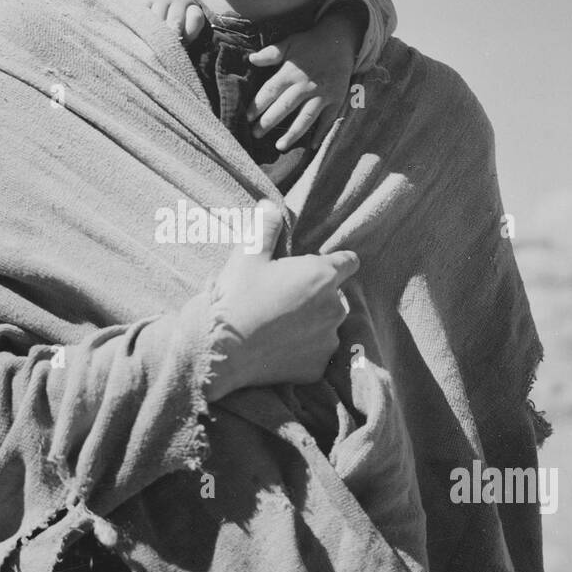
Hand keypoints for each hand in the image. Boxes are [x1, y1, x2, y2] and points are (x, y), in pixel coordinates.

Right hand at [206, 201, 358, 399]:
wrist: (221, 350)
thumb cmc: (236, 298)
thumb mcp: (247, 255)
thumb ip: (265, 227)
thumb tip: (270, 204)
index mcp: (321, 276)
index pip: (349, 262)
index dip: (336, 263)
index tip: (321, 268)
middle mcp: (334, 308)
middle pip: (336, 296)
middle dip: (318, 295)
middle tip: (284, 299)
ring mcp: (328, 340)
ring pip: (327, 326)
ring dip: (312, 324)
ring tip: (279, 326)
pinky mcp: (318, 367)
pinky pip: (316, 353)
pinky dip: (303, 351)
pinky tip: (278, 348)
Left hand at [247, 5, 366, 149]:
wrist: (341, 40)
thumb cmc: (310, 44)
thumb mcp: (289, 44)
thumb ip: (271, 53)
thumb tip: (251, 59)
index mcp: (291, 72)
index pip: (270, 91)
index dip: (257, 105)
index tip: (247, 117)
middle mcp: (305, 85)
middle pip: (284, 107)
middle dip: (268, 122)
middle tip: (255, 135)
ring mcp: (322, 94)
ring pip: (306, 117)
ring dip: (293, 133)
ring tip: (280, 146)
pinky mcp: (336, 100)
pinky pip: (328, 119)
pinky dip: (322, 133)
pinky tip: (312, 146)